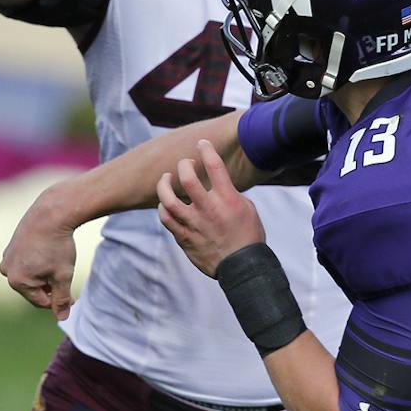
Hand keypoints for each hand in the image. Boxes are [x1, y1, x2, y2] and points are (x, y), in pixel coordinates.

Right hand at [0, 188, 78, 319]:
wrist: (51, 212)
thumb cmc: (57, 245)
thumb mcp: (63, 275)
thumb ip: (61, 299)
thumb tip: (62, 318)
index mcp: (18, 281)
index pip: (41, 301)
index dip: (58, 301)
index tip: (73, 296)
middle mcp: (7, 270)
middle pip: (32, 289)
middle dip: (49, 286)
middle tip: (65, 276)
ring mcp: (7, 257)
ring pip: (29, 275)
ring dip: (43, 274)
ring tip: (57, 262)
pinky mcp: (11, 245)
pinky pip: (25, 262)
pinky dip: (37, 262)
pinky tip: (49, 252)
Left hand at [156, 139, 266, 275]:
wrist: (241, 267)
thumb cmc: (247, 236)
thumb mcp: (247, 208)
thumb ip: (229, 193)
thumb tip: (216, 184)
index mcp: (228, 199)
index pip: (214, 166)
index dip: (206, 149)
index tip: (202, 143)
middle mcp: (208, 209)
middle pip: (187, 178)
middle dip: (183, 165)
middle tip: (185, 164)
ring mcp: (193, 224)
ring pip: (168, 199)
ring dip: (164, 185)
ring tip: (166, 179)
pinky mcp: (184, 237)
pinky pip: (165, 218)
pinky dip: (163, 207)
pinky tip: (166, 203)